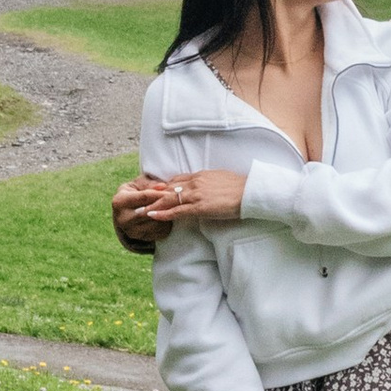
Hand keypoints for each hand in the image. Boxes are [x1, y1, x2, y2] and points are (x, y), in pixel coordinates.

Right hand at [111, 179, 167, 255]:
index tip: (172, 191)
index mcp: (119, 201)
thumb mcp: (139, 184)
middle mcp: (122, 218)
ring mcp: (130, 230)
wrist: (127, 210)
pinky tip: (169, 217)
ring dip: (167, 216)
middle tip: (177, 201)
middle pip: (149, 213)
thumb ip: (150, 184)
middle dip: (164, 206)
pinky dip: (166, 225)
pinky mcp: (139, 238)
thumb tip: (163, 186)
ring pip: (155, 224)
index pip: (144, 197)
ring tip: (174, 208)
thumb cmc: (135, 192)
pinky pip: (158, 233)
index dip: (160, 194)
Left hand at [113, 167, 247, 250]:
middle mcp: (195, 182)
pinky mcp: (200, 206)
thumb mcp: (222, 181)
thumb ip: (210, 184)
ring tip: (139, 210)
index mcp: (201, 175)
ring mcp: (196, 194)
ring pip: (168, 199)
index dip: (163, 187)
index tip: (153, 192)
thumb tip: (206, 188)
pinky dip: (163, 213)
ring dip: (153, 205)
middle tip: (139, 200)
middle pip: (168, 188)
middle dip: (153, 195)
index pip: (177, 180)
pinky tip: (152, 216)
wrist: (251, 192)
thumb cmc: (241, 188)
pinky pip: (177, 211)